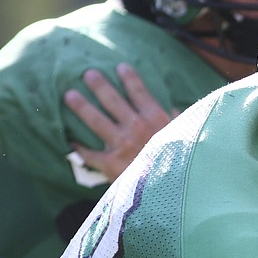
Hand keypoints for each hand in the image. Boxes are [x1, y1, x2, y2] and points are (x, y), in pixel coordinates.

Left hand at [64, 63, 178, 181]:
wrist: (171, 191)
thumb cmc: (182, 164)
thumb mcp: (188, 139)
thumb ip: (180, 124)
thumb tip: (177, 112)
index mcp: (157, 119)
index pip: (140, 92)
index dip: (129, 78)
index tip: (120, 66)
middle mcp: (136, 127)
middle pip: (112, 100)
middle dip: (99, 85)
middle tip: (88, 74)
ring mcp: (121, 144)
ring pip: (95, 120)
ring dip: (81, 107)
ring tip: (69, 95)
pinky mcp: (110, 164)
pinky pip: (89, 153)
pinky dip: (78, 148)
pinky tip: (70, 141)